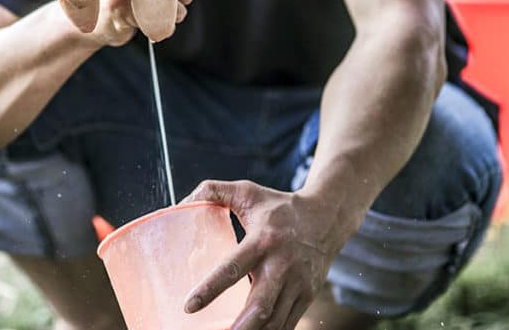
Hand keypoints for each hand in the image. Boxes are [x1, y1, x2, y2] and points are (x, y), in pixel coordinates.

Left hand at [182, 180, 364, 329]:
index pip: (233, 268)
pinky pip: (288, 324)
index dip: (210, 289)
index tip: (189, 306)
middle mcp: (282, 265)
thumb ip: (213, 191)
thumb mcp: (248, 192)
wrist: (328, 217)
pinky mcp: (307, 295)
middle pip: (260, 305)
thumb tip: (180, 203)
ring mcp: (298, 284)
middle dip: (240, 327)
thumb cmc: (281, 206)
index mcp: (263, 241)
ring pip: (275, 321)